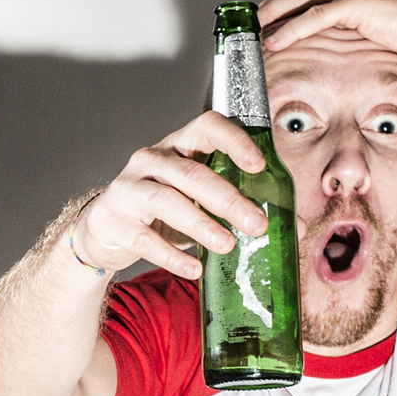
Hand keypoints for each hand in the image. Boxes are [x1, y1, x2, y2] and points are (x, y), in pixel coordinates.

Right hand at [69, 114, 276, 282]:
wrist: (103, 230)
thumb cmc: (160, 211)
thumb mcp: (198, 200)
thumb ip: (237, 205)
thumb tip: (293, 225)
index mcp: (178, 146)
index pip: (207, 126)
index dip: (234, 141)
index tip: (259, 165)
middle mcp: (151, 160)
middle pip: (191, 174)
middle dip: (227, 199)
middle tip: (256, 224)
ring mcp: (129, 189)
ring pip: (167, 201)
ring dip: (201, 225)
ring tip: (227, 245)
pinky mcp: (114, 221)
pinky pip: (145, 240)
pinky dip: (172, 257)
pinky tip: (195, 269)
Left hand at [260, 0, 396, 71]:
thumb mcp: (387, 30)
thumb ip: (364, 33)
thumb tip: (350, 53)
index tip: (267, 14)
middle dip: (273, 2)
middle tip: (249, 21)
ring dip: (273, 13)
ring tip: (252, 31)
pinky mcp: (359, 3)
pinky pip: (315, 16)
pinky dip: (290, 29)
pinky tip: (273, 41)